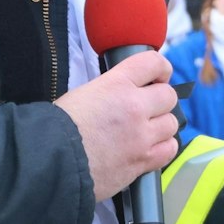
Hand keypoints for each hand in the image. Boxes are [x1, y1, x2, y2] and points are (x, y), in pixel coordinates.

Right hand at [54, 51, 179, 201]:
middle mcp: (135, 107)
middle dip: (160, 100)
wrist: (51, 159)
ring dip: (162, 125)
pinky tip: (151, 147)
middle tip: (148, 108)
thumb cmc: (58, 128)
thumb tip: (123, 94)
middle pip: (168, 96)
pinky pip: (170, 149)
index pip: (153, 63)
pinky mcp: (143, 160)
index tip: (159, 75)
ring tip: (146, 130)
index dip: (160, 68)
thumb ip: (111, 91)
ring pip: (172, 123)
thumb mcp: (83, 94)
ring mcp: (142, 135)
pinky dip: (164, 147)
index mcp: (117, 84)